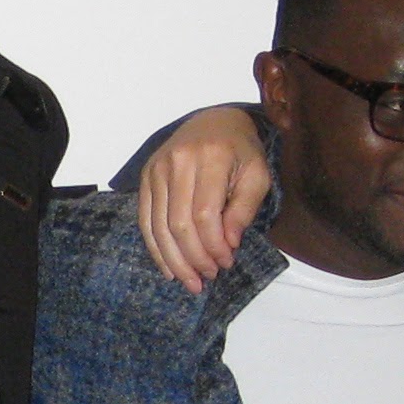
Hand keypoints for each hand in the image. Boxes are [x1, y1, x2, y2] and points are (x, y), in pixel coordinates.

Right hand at [135, 106, 273, 291]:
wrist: (215, 121)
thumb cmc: (241, 151)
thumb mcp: (258, 174)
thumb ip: (245, 208)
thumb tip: (228, 243)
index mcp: (211, 157)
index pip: (205, 214)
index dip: (213, 245)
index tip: (226, 263)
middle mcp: (178, 161)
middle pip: (178, 223)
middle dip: (193, 258)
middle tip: (208, 277)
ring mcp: (156, 169)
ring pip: (159, 226)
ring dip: (174, 260)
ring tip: (190, 281)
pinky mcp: (145, 177)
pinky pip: (145, 220)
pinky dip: (156, 249)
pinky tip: (168, 268)